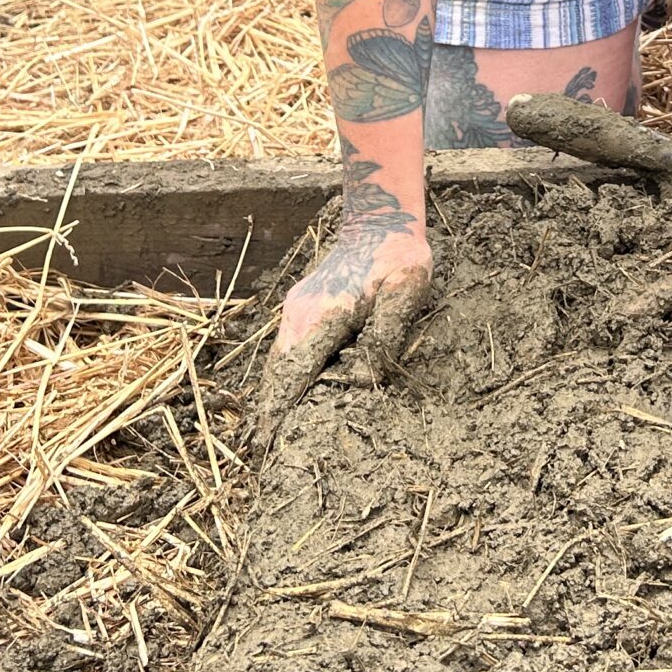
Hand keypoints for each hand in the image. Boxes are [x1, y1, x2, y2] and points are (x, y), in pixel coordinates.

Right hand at [251, 216, 430, 446]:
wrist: (381, 220)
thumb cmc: (398, 258)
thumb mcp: (405, 294)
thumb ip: (385, 337)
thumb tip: (364, 381)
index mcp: (322, 315)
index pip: (293, 374)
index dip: (279, 411)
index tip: (265, 445)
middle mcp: (299, 314)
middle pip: (277, 372)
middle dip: (270, 410)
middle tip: (267, 452)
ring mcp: (296, 309)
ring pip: (278, 361)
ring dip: (276, 394)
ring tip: (272, 434)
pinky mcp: (302, 307)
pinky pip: (286, 349)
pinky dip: (284, 375)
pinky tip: (291, 396)